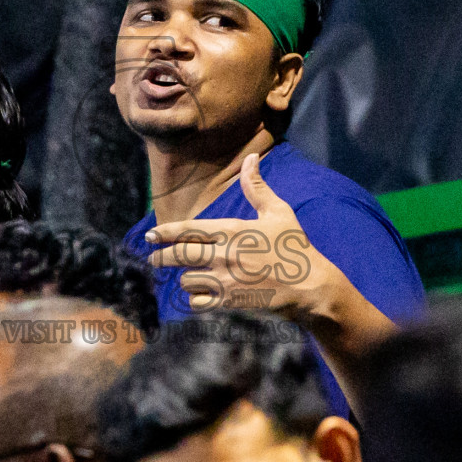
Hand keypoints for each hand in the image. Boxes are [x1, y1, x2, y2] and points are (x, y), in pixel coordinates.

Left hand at [146, 153, 327, 317]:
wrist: (311, 286)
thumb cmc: (295, 246)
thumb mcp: (278, 212)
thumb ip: (257, 187)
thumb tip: (251, 158)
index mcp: (232, 230)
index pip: (187, 230)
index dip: (164, 233)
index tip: (150, 236)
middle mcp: (224, 255)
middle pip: (179, 256)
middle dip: (161, 258)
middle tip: (154, 260)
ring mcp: (226, 281)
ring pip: (186, 280)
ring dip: (185, 279)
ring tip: (188, 277)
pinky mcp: (230, 303)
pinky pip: (198, 302)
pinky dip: (195, 299)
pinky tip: (200, 295)